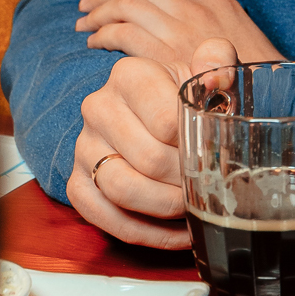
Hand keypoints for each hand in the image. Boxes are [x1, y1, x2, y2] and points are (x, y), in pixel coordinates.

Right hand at [67, 38, 244, 245]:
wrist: (154, 118)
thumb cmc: (186, 99)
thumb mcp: (206, 74)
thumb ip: (217, 61)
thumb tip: (217, 73)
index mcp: (129, 74)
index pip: (166, 122)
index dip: (197, 147)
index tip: (216, 154)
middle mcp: (97, 107)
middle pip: (148, 160)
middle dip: (187, 180)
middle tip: (209, 184)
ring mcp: (83, 147)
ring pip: (123, 190)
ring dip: (167, 207)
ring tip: (193, 206)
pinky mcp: (77, 183)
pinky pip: (106, 219)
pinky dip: (148, 234)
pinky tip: (178, 233)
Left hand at [76, 0, 278, 67]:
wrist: (275, 104)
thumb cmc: (257, 82)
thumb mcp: (237, 41)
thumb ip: (209, 29)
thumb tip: (178, 31)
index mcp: (215, 0)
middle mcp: (198, 8)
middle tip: (88, 6)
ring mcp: (184, 31)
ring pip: (126, 5)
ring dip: (98, 12)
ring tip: (85, 26)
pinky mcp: (170, 57)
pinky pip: (125, 33)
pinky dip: (104, 35)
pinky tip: (96, 45)